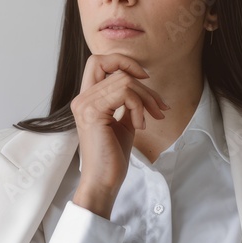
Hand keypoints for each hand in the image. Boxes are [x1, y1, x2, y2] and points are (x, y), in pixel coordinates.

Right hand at [69, 53, 168, 216]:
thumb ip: (126, 102)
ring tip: (151, 118)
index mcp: (87, 99)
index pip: (99, 61)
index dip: (123, 62)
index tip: (144, 79)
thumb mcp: (123, 122)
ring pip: (124, 80)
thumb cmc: (113, 156)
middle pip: (116, 68)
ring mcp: (85, 104)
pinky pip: (125, 93)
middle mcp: (82, 98)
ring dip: (146, 99)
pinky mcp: (93, 112)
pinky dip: (139, 107)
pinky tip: (140, 126)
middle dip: (145, 86)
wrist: (104, 181)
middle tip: (159, 108)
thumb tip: (142, 86)